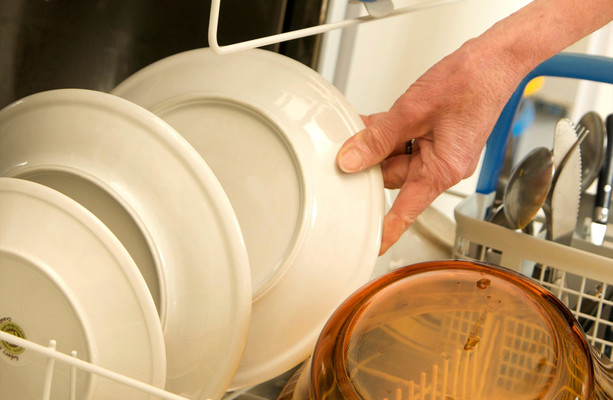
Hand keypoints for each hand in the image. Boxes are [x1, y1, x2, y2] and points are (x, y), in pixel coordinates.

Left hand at [336, 39, 522, 254]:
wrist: (495, 61)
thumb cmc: (470, 83)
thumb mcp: (412, 111)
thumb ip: (378, 138)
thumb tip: (350, 160)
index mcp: (442, 169)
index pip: (407, 208)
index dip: (388, 228)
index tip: (373, 245)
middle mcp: (442, 165)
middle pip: (393, 176)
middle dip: (371, 160)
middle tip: (348, 146)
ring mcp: (440, 151)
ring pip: (396, 156)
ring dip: (378, 142)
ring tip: (366, 124)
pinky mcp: (438, 138)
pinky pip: (406, 142)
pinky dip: (390, 133)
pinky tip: (375, 121)